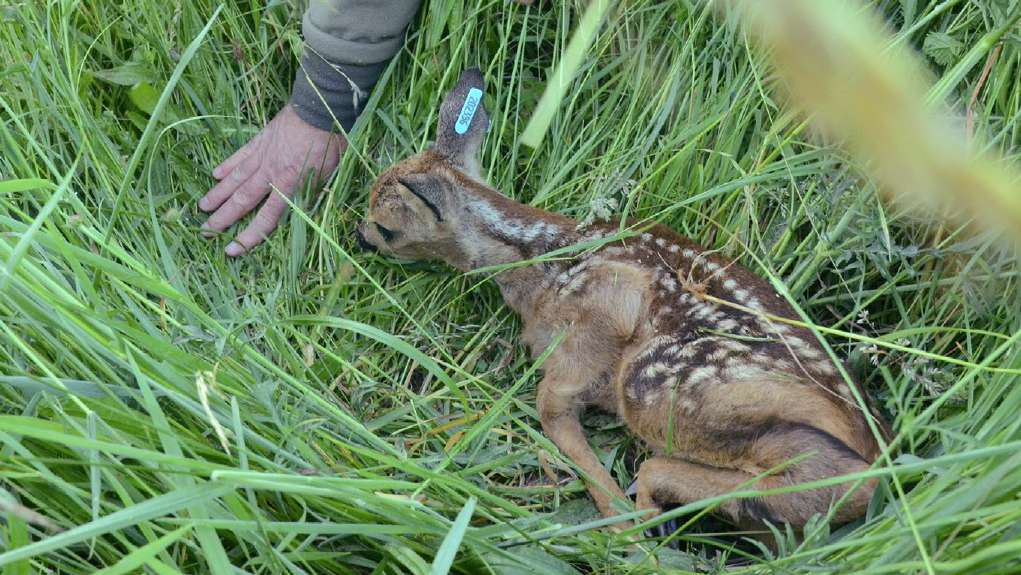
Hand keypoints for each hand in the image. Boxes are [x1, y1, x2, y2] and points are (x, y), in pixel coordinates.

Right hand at [199, 104, 344, 255]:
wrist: (321, 108)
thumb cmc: (331, 144)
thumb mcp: (328, 176)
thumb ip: (309, 194)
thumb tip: (298, 211)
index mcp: (289, 185)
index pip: (265, 219)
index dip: (248, 236)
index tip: (230, 250)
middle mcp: (270, 173)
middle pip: (242, 200)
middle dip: (223, 218)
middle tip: (203, 231)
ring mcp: (263, 155)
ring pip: (236, 178)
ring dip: (218, 194)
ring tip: (202, 206)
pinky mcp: (261, 139)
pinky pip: (241, 155)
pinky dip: (228, 165)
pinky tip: (215, 174)